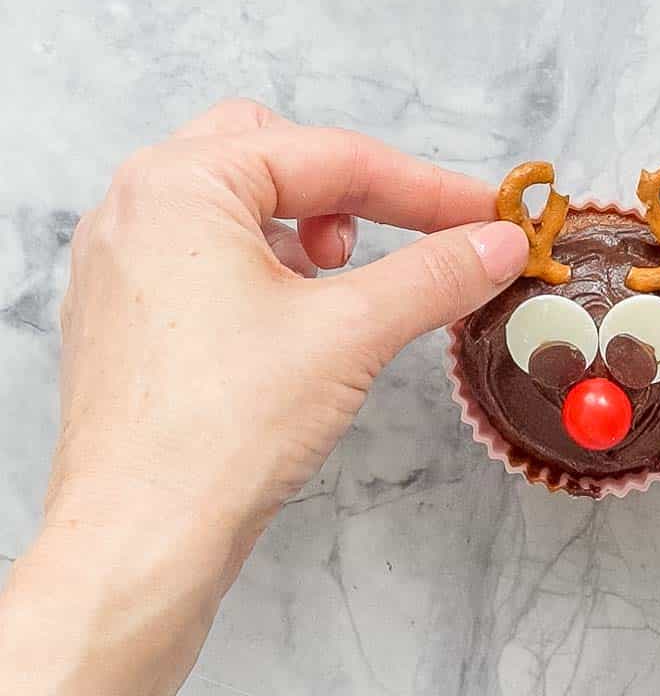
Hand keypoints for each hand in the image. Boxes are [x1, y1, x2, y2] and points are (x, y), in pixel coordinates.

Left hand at [53, 99, 528, 566]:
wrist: (140, 543)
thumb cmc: (220, 431)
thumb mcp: (352, 332)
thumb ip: (436, 272)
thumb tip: (499, 244)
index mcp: (180, 184)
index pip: (331, 156)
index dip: (427, 187)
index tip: (489, 214)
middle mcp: (139, 206)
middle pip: (272, 152)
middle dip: (351, 189)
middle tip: (404, 232)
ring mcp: (124, 260)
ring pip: (238, 201)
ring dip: (309, 224)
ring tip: (343, 280)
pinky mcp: (129, 312)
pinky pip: (211, 251)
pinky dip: (269, 262)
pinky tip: (298, 316)